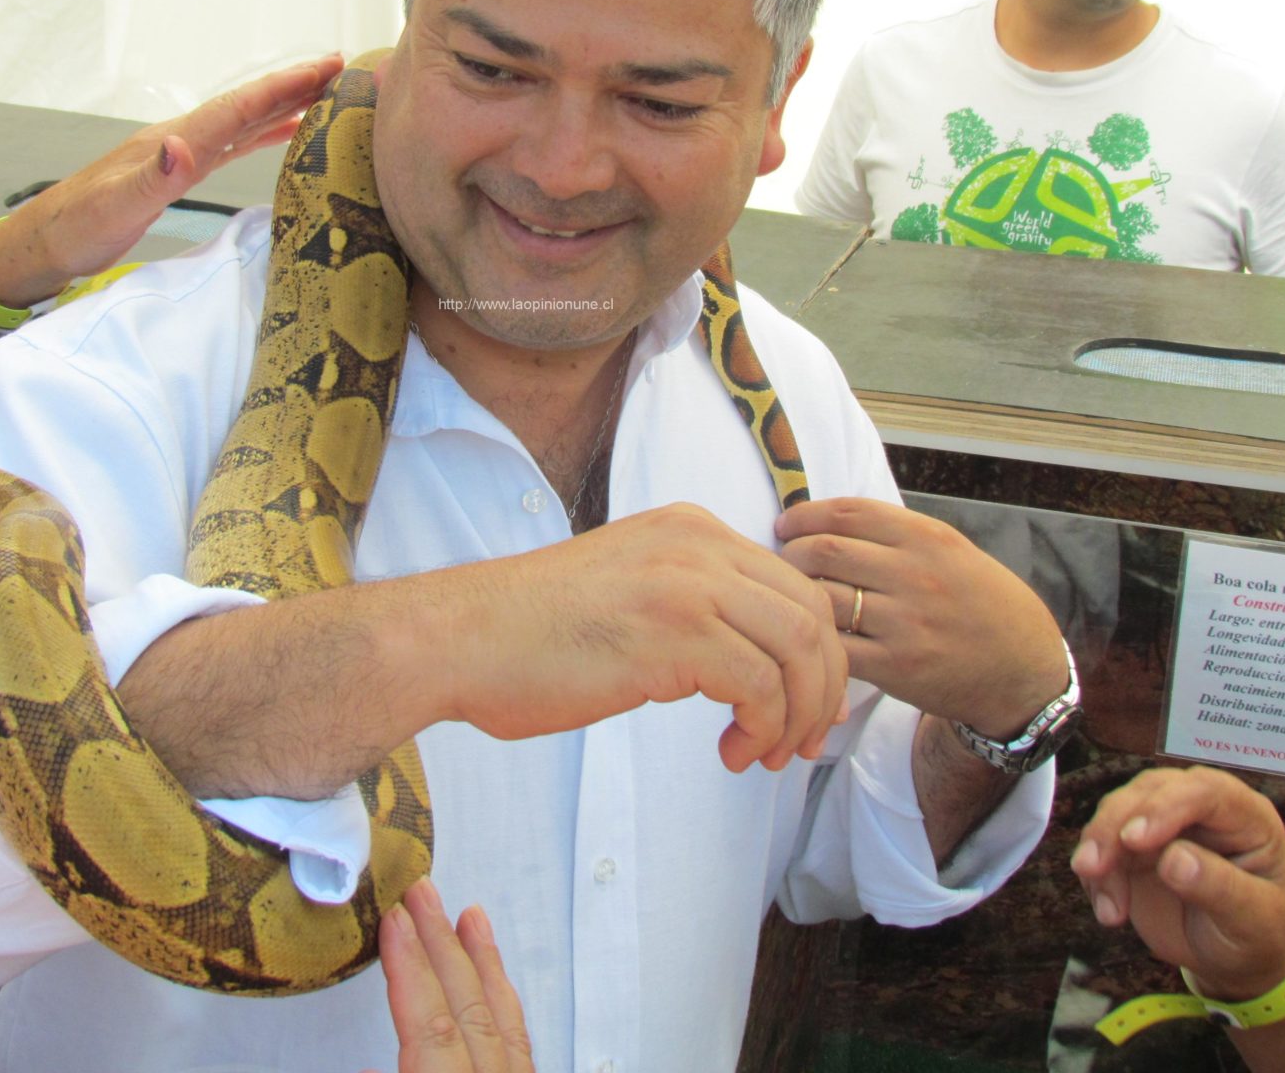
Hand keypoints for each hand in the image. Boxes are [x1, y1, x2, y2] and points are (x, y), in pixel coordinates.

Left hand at [0, 54, 343, 307]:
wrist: (42, 245)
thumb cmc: (75, 229)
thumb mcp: (113, 208)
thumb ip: (151, 176)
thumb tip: (182, 143)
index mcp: (172, 143)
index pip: (238, 107)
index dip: (284, 86)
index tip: (327, 66)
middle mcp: (179, 140)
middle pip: (247, 105)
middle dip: (295, 85)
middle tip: (345, 69)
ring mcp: (178, 154)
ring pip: (242, 122)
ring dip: (284, 105)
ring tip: (328, 94)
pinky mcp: (177, 174)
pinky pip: (232, 145)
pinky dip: (262, 134)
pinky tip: (284, 135)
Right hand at [364, 878, 533, 1072]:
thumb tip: (368, 1067)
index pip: (432, 1027)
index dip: (412, 969)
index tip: (395, 918)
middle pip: (470, 1009)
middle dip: (443, 946)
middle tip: (422, 894)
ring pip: (505, 1022)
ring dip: (484, 965)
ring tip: (472, 916)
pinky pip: (521, 1045)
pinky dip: (507, 1006)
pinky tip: (498, 986)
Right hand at [431, 503, 849, 774]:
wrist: (461, 639)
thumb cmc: (531, 634)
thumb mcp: (630, 589)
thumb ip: (692, 602)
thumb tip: (749, 660)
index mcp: (690, 529)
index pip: (795, 586)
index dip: (817, 656)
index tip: (803, 711)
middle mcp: (698, 544)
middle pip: (813, 614)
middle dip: (822, 689)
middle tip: (800, 744)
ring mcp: (687, 584)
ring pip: (799, 649)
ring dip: (797, 717)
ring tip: (763, 755)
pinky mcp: (673, 633)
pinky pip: (761, 685)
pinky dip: (762, 728)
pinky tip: (730, 753)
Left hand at [775, 497, 1065, 737]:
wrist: (1022, 667)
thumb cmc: (978, 601)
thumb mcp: (948, 549)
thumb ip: (893, 534)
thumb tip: (819, 521)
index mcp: (927, 537)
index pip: (846, 513)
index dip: (804, 515)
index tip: (786, 525)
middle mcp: (916, 575)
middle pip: (825, 552)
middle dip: (790, 554)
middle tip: (779, 562)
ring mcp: (906, 622)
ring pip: (824, 598)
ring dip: (797, 597)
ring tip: (789, 598)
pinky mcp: (896, 667)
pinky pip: (835, 646)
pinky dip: (815, 639)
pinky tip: (809, 635)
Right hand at [1071, 765, 1284, 1001]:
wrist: (1232, 957)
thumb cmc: (1256, 932)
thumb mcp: (1252, 919)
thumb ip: (1219, 887)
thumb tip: (1172, 860)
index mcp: (1244, 815)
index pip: (1203, 792)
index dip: (1165, 808)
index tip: (1134, 840)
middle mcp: (1199, 807)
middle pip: (1148, 792)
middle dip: (1114, 826)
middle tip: (1092, 869)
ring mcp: (1161, 822)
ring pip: (1116, 811)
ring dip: (1099, 851)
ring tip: (1109, 912)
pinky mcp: (1131, 844)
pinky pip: (1101, 844)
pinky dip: (1095, 878)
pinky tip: (1110, 915)